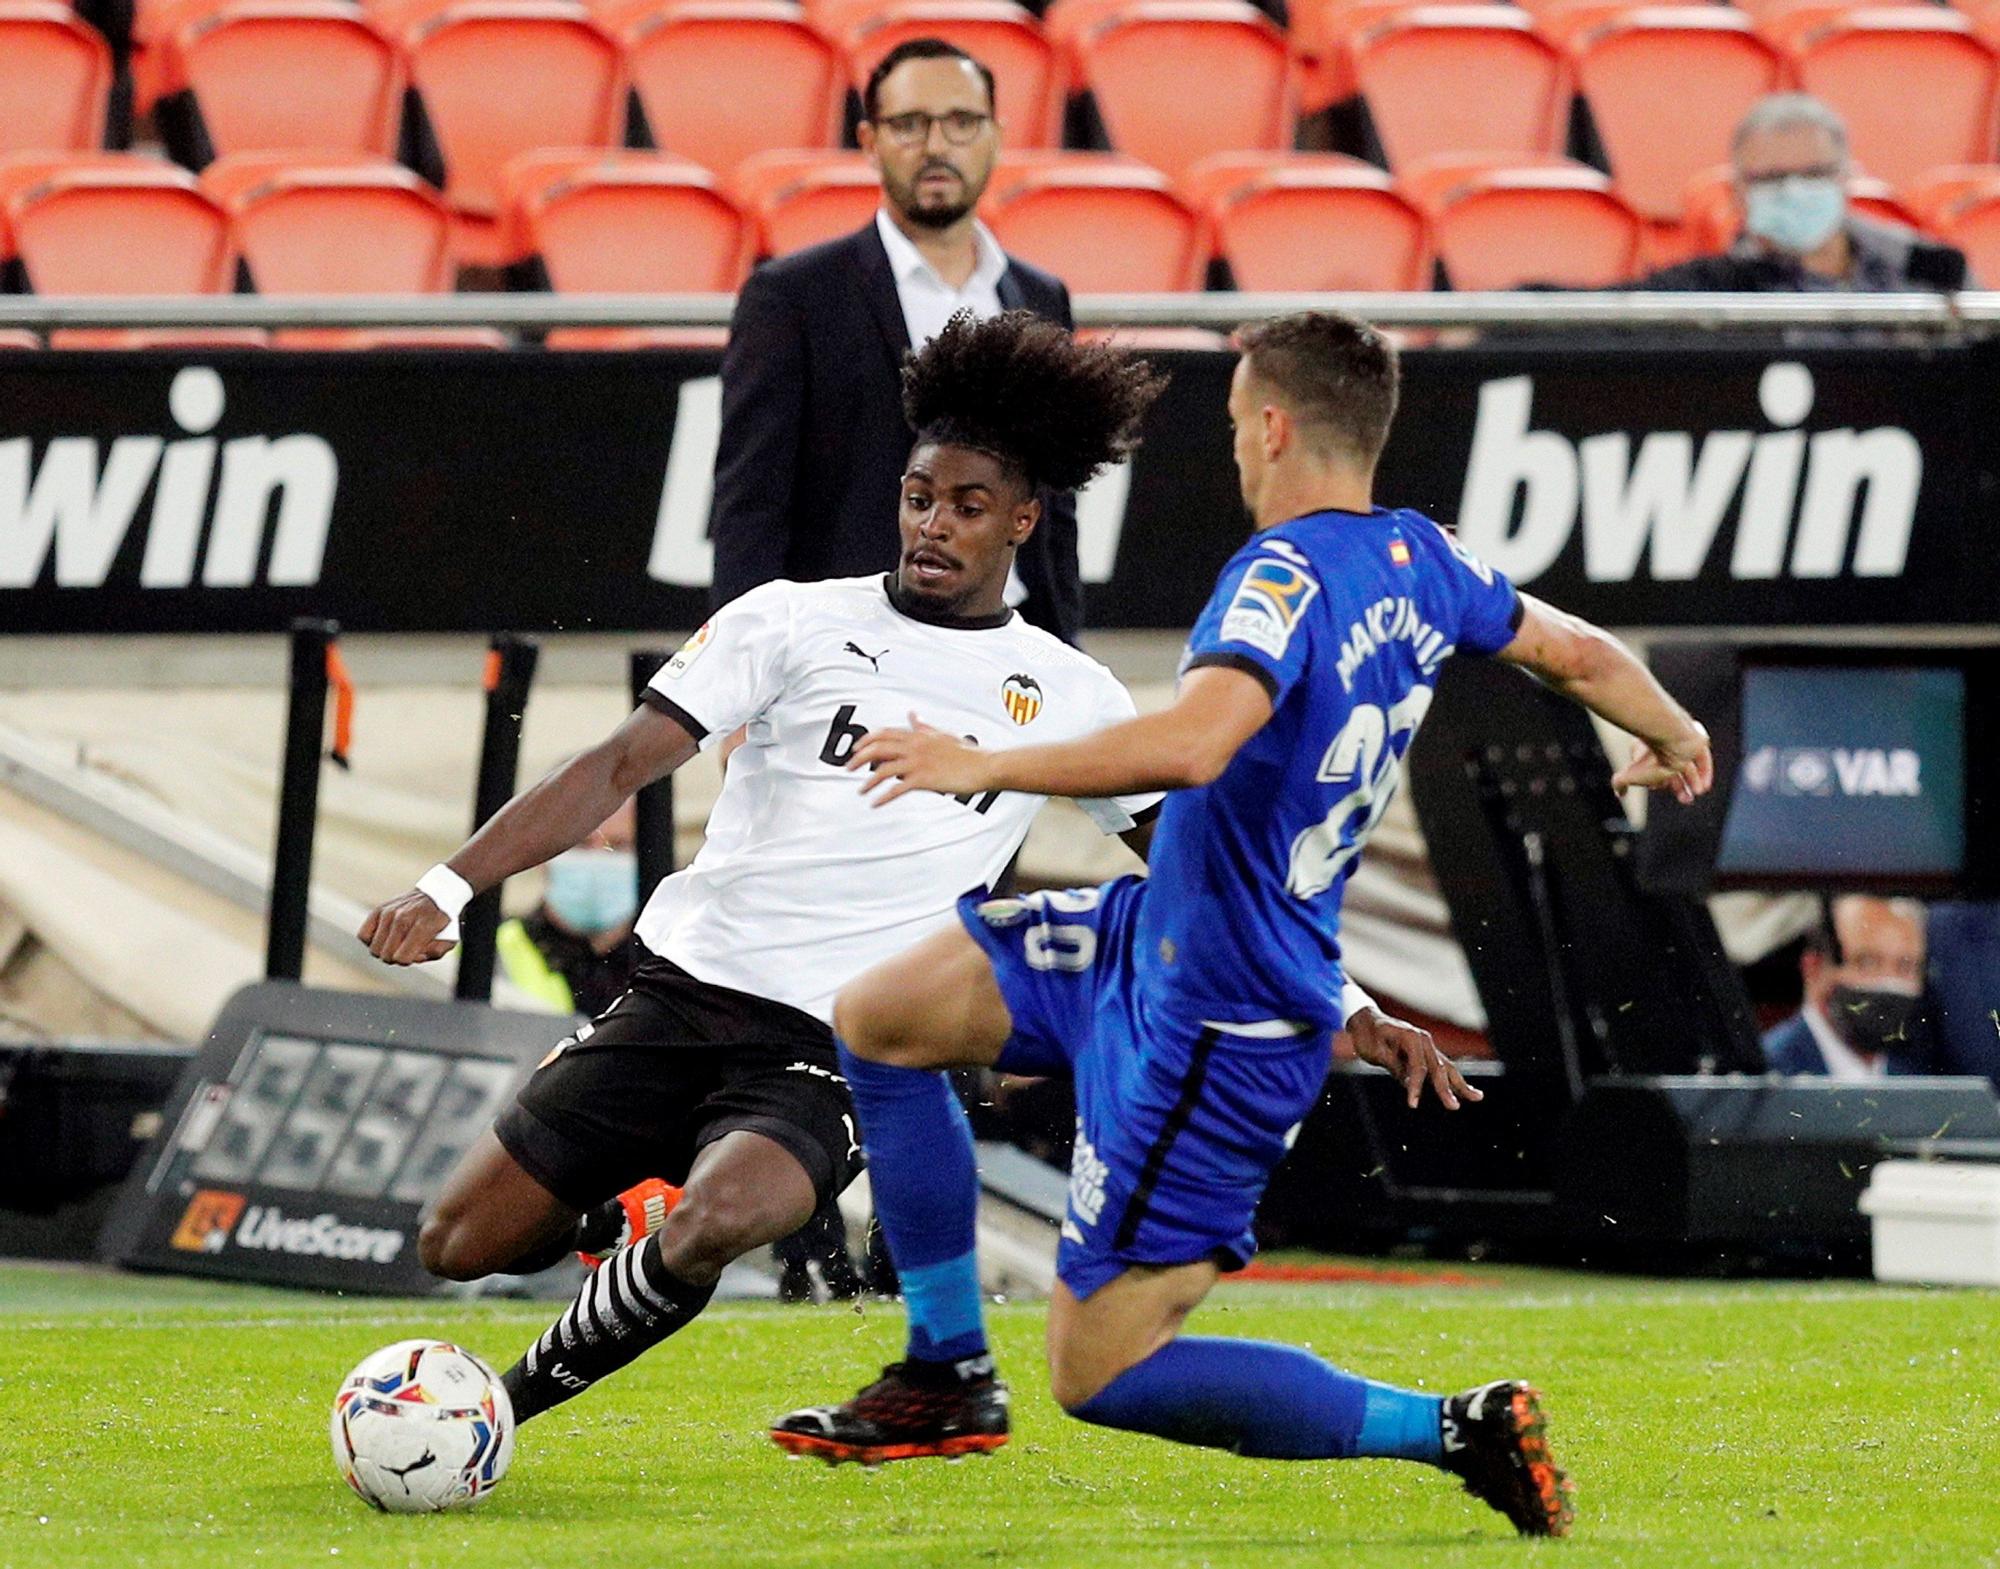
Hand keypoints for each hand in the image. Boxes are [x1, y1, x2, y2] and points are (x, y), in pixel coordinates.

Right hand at [357, 891, 456, 965]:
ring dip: (385, 950)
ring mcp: (388, 913)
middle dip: (397, 958)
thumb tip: (416, 957)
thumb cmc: (441, 921)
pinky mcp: (378, 910)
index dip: (409, 961)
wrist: (436, 894)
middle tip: (407, 948)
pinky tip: (386, 937)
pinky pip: (363, 935)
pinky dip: (371, 941)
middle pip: (386, 955)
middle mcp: (402, 918)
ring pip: (374, 949)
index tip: (417, 953)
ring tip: (398, 943)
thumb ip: (435, 953)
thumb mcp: (450, 939)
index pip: (402, 957)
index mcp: (422, 926)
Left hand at [848, 714, 996, 806]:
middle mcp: (915, 746)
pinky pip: (897, 789)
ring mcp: (918, 762)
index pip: (884, 733)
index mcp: (918, 735)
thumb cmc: (967, 753)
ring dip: (868, 782)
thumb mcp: (942, 734)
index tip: (855, 749)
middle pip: (878, 749)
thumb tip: (912, 715)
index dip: (866, 741)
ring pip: (883, 770)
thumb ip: (923, 726)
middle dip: (859, 759)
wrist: (986, 766)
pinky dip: (883, 797)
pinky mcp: (924, 779)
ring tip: (861, 791)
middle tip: (848, 768)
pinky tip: (875, 803)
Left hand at [1341, 1006, 1482, 1110]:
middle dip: (1446, 1089)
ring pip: (1447, 1067)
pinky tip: (1468, 1091)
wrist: (1366, 1020)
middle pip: (1438, 1067)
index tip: (1413, 1104)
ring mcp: (1427, 1045)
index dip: (1416, 1086)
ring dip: (1460, 1084)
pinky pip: (1443, 1068)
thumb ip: (1394, 1066)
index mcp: (1410, 1036)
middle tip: (1454, 1107)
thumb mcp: (1375, 1051)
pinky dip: (1454, 1080)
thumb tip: (1411, 1084)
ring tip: (1477, 1097)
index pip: (1417, 1066)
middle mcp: (1423, 1039)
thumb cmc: (1368, 1036)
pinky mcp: (1427, 1053)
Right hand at [1612, 721, 1712, 804]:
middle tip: (1685, 800)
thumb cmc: (1650, 756)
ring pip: (1688, 765)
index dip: (1658, 782)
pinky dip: (1704, 773)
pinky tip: (1704, 786)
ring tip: (1695, 794)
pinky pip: (1702, 760)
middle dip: (1679, 786)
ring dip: (1692, 781)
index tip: (1659, 789)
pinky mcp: (1698, 741)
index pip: (1655, 769)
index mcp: (1648, 749)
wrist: (1669, 736)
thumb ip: (1620, 784)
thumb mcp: (1631, 775)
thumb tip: (1620, 794)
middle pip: (1674, 769)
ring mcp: (1683, 742)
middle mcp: (1665, 745)